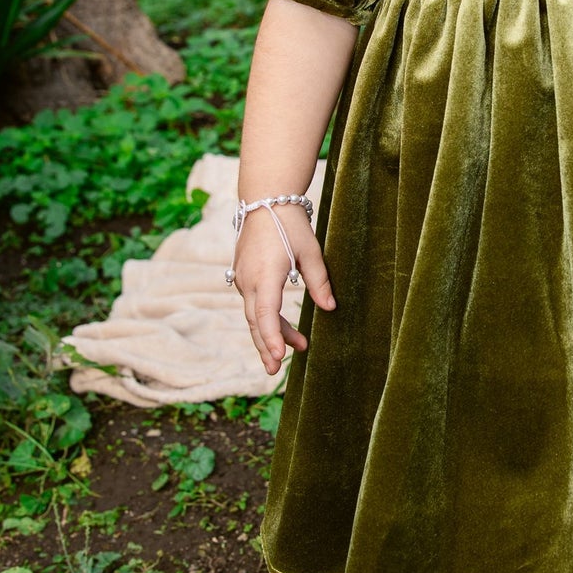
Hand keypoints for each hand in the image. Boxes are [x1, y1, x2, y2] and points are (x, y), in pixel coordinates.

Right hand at [229, 205, 336, 375]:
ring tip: (298, 348)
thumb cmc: (290, 225)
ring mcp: (242, 279)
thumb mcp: (311, 252)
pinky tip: (284, 331)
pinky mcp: (243, 277)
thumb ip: (319, 281)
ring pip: (254, 315)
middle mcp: (248, 280)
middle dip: (267, 347)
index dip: (272, 336)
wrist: (265, 202)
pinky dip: (266, 320)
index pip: (266, 313)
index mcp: (266, 274)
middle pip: (256, 322)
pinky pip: (253, 305)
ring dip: (272, 334)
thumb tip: (330, 308)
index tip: (279, 355)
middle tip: (277, 371)